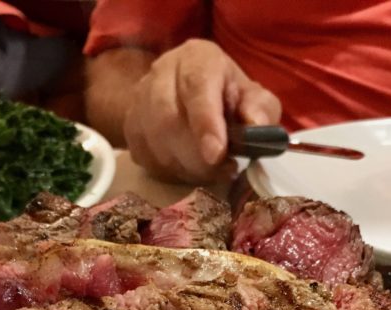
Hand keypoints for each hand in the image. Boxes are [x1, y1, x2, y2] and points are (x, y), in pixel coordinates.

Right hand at [123, 39, 281, 182]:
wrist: (194, 98)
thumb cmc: (230, 99)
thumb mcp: (254, 99)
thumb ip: (260, 109)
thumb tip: (256, 124)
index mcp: (197, 58)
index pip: (196, 87)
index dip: (205, 123)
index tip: (216, 154)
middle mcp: (162, 71)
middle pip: (168, 118)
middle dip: (195, 155)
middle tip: (219, 171)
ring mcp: (140, 98)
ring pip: (153, 140)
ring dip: (183, 166)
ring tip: (208, 171)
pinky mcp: (130, 125)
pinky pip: (143, 155)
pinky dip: (167, 171)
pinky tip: (187, 169)